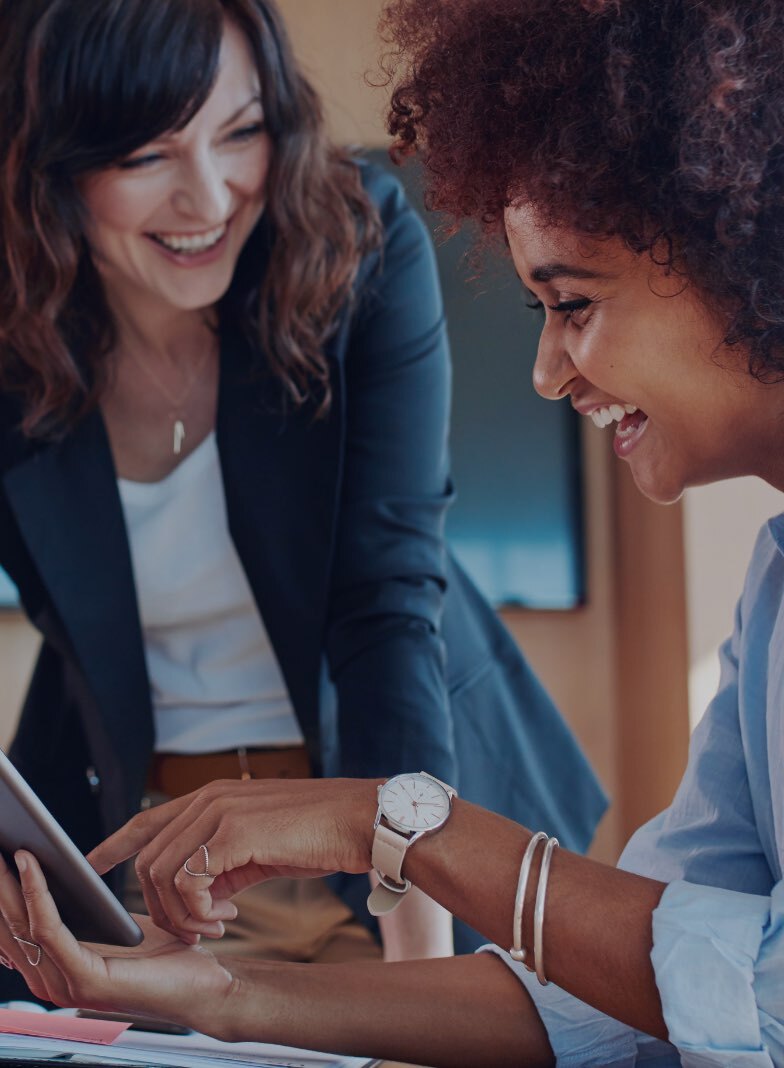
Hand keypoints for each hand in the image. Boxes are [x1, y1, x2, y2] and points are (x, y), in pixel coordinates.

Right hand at [0, 851, 232, 1031]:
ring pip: (23, 925)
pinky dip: (37, 894)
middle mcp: (52, 982)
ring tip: (4, 849)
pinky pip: (49, 929)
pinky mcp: (84, 981)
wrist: (209, 983)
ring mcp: (65, 986)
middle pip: (10, 925)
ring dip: (9, 884)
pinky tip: (34, 866)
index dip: (1, 891)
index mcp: (58, 969)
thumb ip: (88, 911)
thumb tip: (63, 874)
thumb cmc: (170, 952)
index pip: (15, 928)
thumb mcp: (118, 924)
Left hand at [87, 777, 379, 941]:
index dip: (114, 844)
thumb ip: (222, 862)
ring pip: (161, 873)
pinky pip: (189, 882)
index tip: (90, 864)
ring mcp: (219, 812)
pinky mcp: (234, 832)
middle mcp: (209, 798)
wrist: (360, 820)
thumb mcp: (259, 847)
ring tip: (215, 926)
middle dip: (160, 906)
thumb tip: (199, 895)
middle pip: (148, 859)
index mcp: (213, 797)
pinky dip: (197, 911)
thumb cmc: (318, 833)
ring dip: (180, 914)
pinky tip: (227, 917)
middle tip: (197, 929)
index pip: (147, 819)